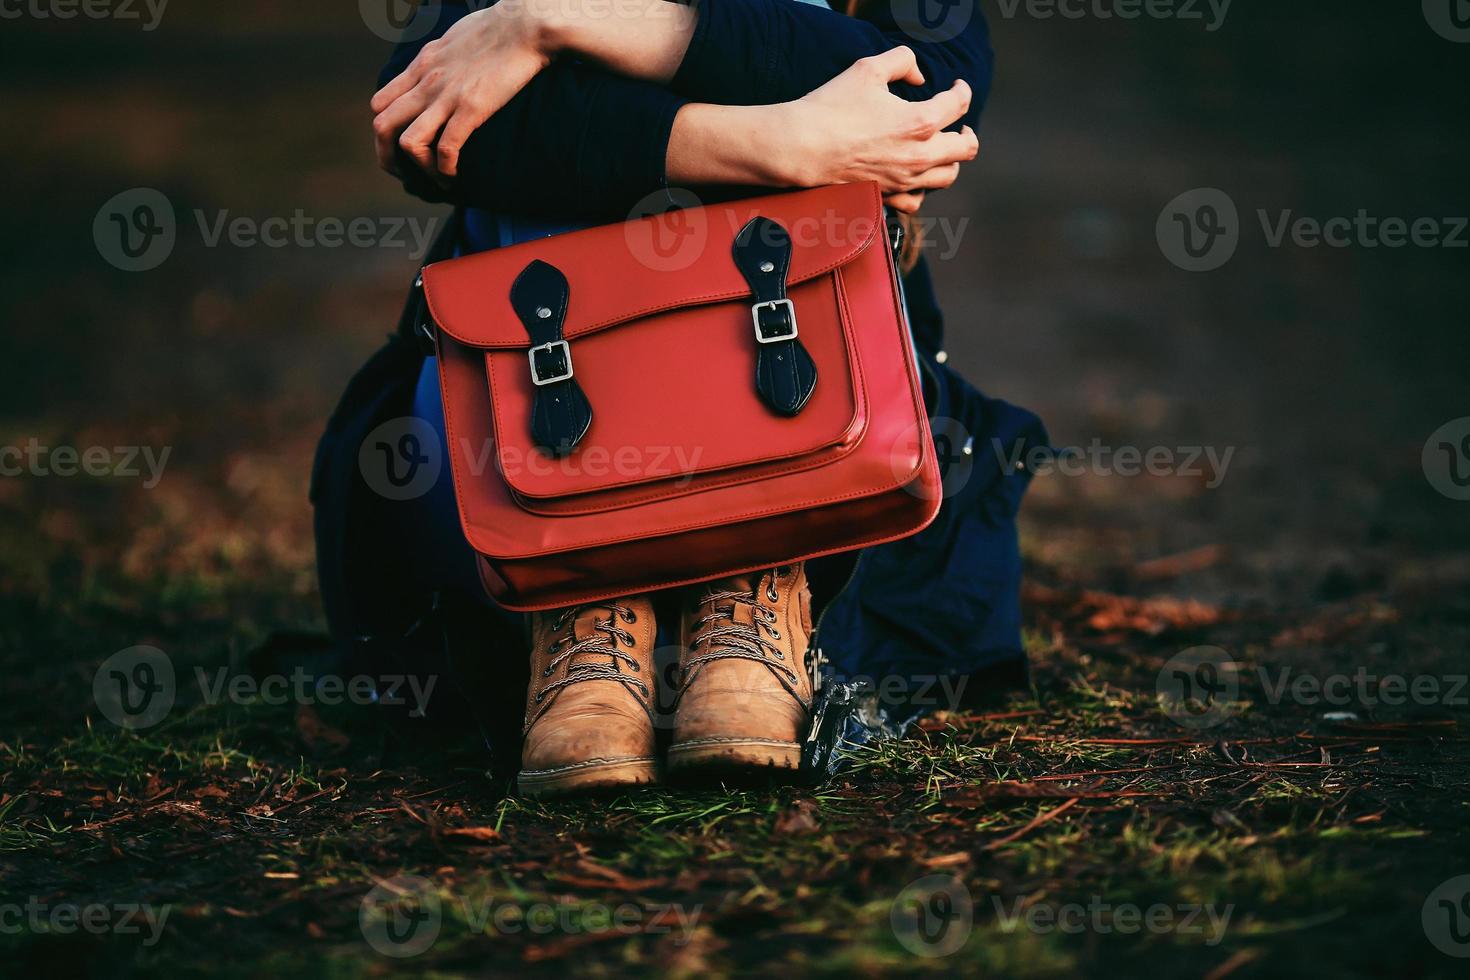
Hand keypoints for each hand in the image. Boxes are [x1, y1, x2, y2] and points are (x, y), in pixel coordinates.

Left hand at [370, 4, 550, 180]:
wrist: (524, 25)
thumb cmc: (498, 28)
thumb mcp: (454, 39)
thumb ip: (442, 59)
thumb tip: (443, 70)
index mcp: (421, 65)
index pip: (381, 103)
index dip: (384, 130)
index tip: (401, 145)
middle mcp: (426, 82)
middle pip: (383, 126)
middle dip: (388, 157)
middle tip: (406, 174)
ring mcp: (447, 96)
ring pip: (408, 142)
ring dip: (418, 169)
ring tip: (435, 179)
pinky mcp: (472, 108)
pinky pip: (446, 148)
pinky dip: (446, 170)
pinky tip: (456, 175)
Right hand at [780, 47, 977, 209]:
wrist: (803, 145)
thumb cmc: (832, 106)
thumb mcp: (868, 68)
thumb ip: (902, 61)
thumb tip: (919, 77)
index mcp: (920, 122)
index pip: (959, 104)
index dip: (961, 90)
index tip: (955, 85)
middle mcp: (919, 156)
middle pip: (966, 148)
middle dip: (967, 132)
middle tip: (960, 124)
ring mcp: (904, 180)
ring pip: (947, 176)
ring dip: (950, 161)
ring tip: (942, 150)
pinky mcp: (887, 195)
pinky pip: (918, 201)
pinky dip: (923, 189)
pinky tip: (916, 177)